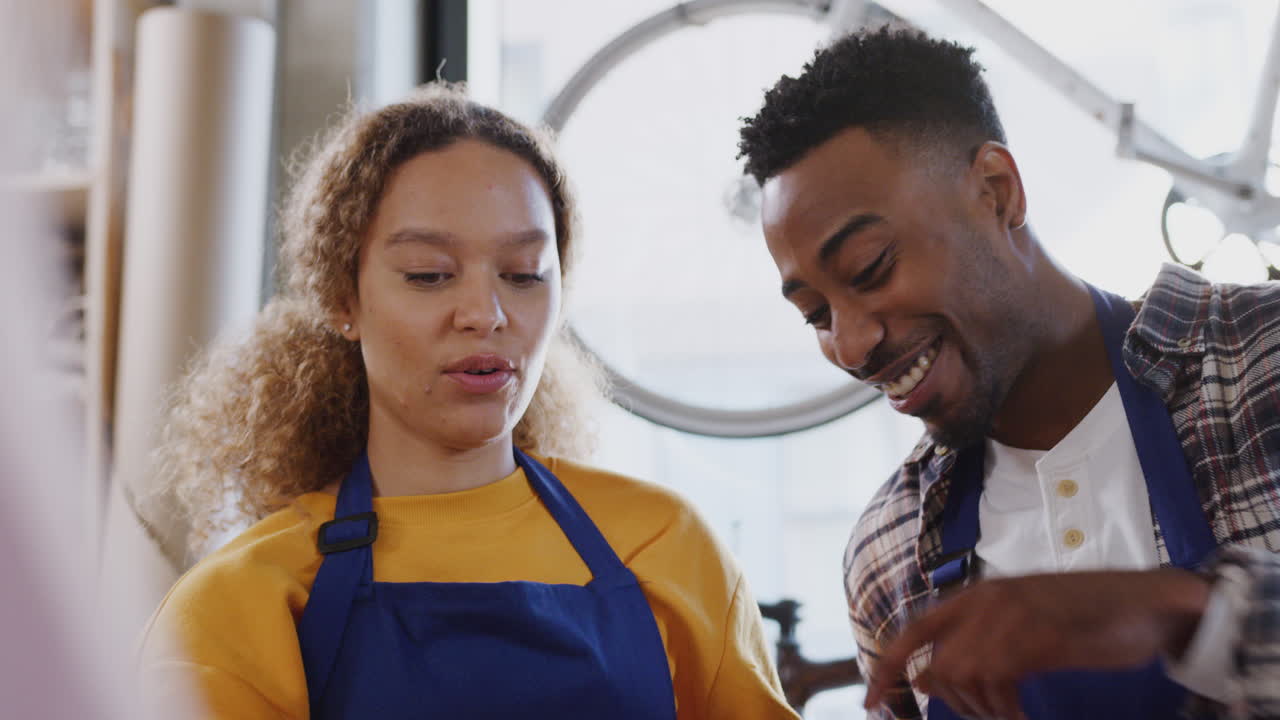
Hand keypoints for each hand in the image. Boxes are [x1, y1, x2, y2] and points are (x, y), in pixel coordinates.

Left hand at [862, 569, 1209, 719]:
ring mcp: (1013, 616)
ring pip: (962, 678)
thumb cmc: (1089, 616)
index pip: (912, 633)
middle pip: (937, 668)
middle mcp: (986, 601)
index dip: (884, 669)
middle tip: (990, 715)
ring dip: (983, 710)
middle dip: (955, 704)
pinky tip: (1021, 717)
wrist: (1149, 602)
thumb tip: (928, 681)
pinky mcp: (1040, 636)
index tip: (870, 704)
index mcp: (977, 596)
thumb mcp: (1023, 624)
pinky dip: (1004, 711)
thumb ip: (978, 642)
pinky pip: (997, 683)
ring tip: (1010, 715)